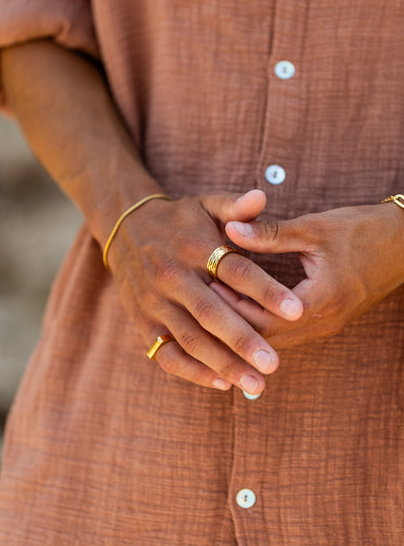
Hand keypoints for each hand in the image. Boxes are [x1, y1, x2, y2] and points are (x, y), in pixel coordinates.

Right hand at [108, 190, 303, 392]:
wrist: (125, 229)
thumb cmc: (178, 220)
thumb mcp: (205, 204)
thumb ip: (235, 208)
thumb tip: (263, 195)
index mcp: (194, 246)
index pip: (235, 271)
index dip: (266, 290)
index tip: (297, 310)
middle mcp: (172, 275)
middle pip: (211, 312)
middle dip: (243, 339)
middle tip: (274, 363)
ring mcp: (155, 302)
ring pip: (190, 338)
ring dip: (223, 363)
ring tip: (256, 384)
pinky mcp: (143, 322)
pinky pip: (167, 352)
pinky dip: (192, 371)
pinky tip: (221, 383)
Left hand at [210, 203, 403, 349]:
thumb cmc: (363, 231)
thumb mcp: (314, 228)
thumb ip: (270, 233)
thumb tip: (230, 229)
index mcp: (320, 301)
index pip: (264, 321)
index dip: (232, 307)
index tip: (207, 286)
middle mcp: (323, 322)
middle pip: (267, 337)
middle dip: (234, 322)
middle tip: (204, 301)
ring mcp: (327, 325)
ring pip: (277, 339)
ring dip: (248, 326)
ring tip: (217, 306)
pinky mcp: (327, 320)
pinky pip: (288, 332)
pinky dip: (264, 324)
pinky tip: (246, 307)